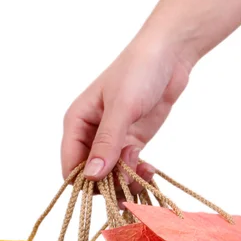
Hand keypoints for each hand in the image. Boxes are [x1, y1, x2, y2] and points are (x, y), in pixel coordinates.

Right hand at [61, 36, 192, 189]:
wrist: (170, 55)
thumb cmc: (139, 71)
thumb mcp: (122, 107)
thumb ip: (107, 143)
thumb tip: (91, 175)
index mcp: (77, 122)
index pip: (70, 166)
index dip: (87, 182)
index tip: (109, 185)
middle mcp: (90, 134)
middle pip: (91, 176)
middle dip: (111, 183)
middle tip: (132, 177)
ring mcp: (111, 140)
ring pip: (111, 177)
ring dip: (127, 180)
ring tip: (146, 169)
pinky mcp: (130, 143)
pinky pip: (128, 169)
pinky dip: (138, 174)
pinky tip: (151, 168)